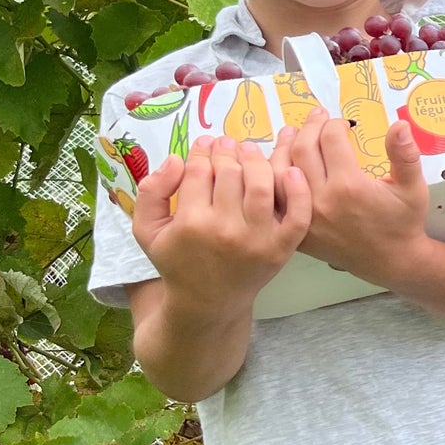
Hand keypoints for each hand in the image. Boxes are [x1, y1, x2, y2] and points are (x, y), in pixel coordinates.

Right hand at [131, 136, 310, 303]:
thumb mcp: (146, 230)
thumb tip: (176, 159)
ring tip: (249, 151)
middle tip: (228, 143)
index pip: (199, 171)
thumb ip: (151, 191)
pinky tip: (291, 171)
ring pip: (262, 185)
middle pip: (231, 174)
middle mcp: (226, 230)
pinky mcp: (282, 248)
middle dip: (227, 151)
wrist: (208, 301)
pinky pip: (297, 215)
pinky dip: (298, 191)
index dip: (202, 152)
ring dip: (257, 160)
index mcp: (191, 223)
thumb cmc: (177, 260)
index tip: (206, 144)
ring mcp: (258, 239)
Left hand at [276, 115, 429, 283]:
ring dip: (284, 147)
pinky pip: (275, 198)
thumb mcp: (413, 189)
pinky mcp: (297, 229)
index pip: (331, 139)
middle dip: (309, 127)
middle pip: (303, 149)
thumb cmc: (403, 223)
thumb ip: (405, 155)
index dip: (335, 124)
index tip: (342, 124)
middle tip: (317, 118)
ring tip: (292, 134)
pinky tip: (279, 163)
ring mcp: (305, 216)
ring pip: (280, 170)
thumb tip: (400, 125)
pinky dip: (272, 177)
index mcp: (350, 185)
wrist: (392, 261)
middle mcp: (322, 199)